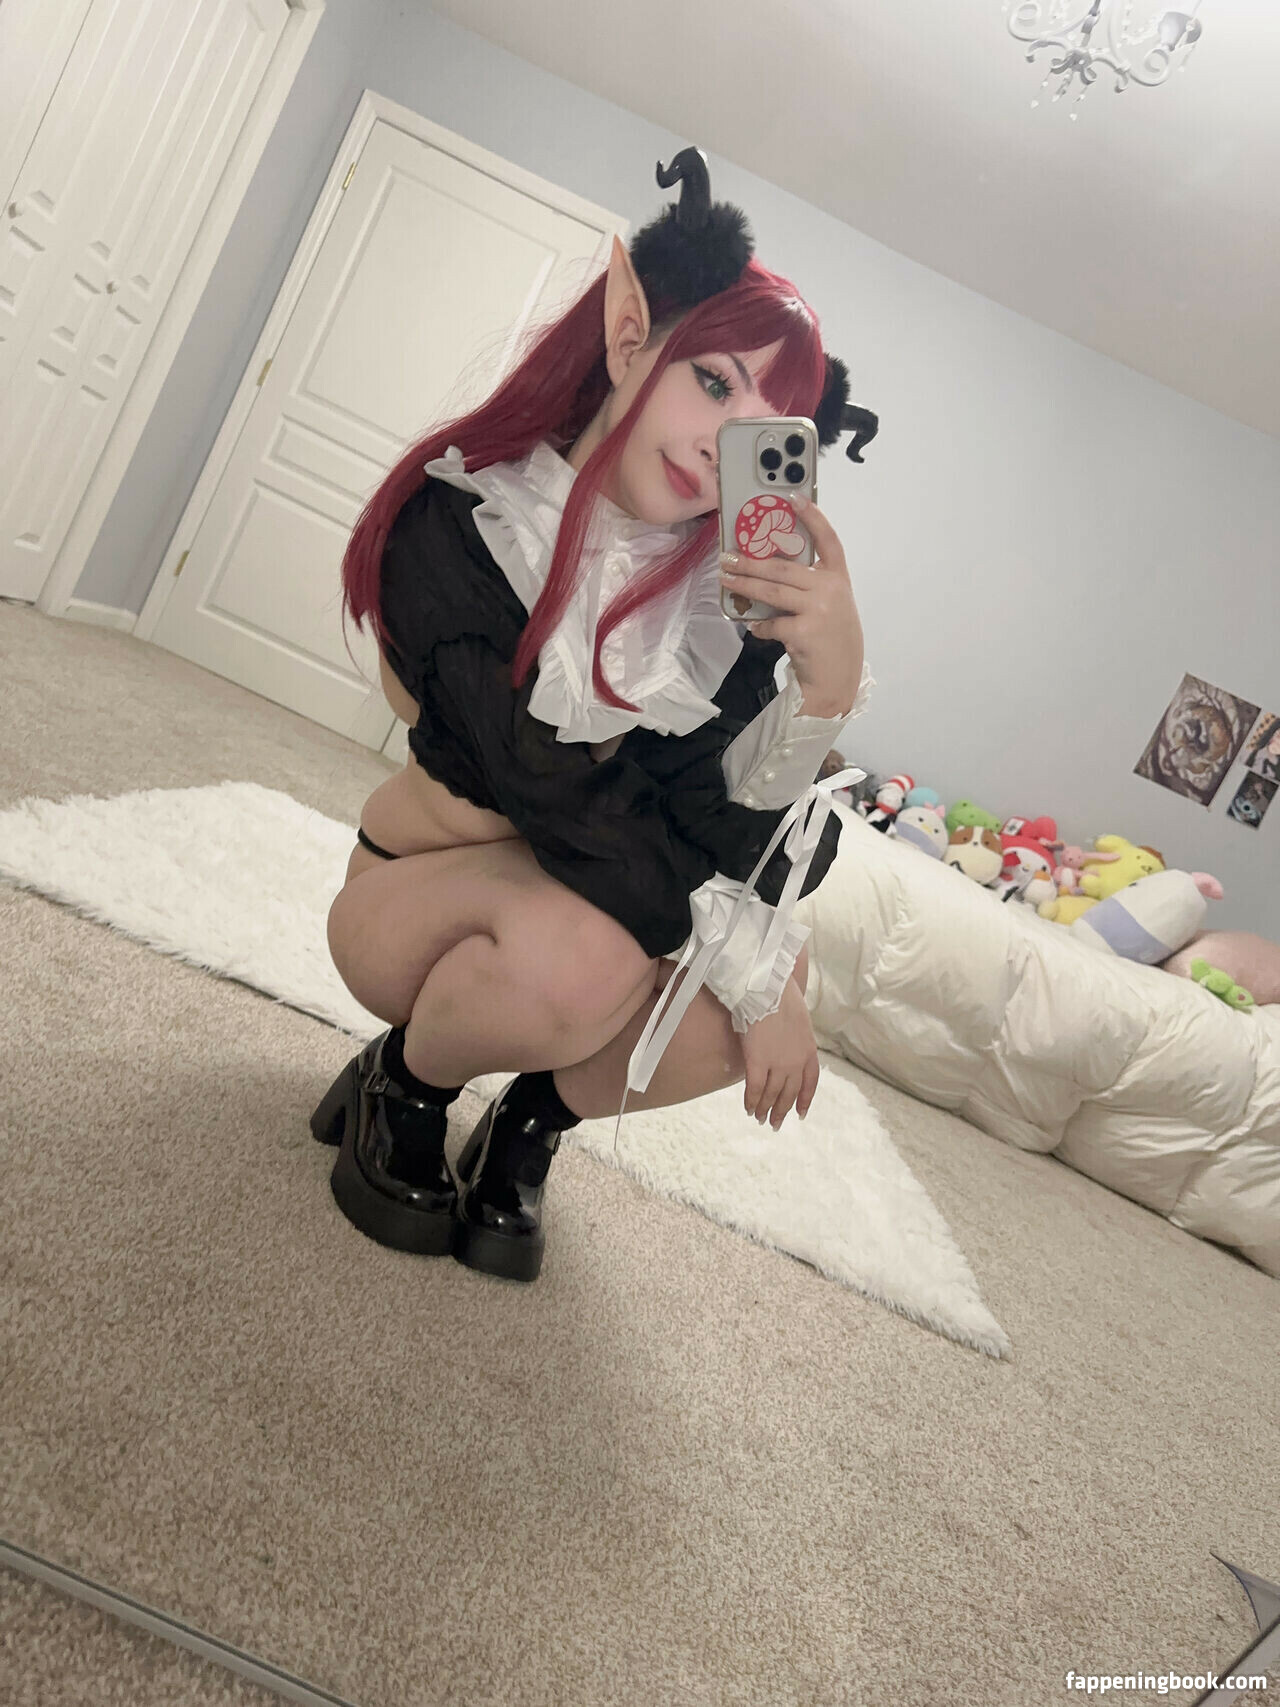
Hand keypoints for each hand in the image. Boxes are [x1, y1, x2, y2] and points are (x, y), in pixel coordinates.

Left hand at [719, 497, 862, 712]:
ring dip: (744, 584)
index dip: (812, 516)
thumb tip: (766, 570)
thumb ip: (809, 585)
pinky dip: (758, 625)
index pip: (828, 539)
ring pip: (771, 590)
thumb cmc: (830, 638)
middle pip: (783, 567)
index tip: (792, 497)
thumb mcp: (829, 605)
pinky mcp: (804, 631)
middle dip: (750, 560)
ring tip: (725, 578)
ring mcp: (818, 610)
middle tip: (727, 556)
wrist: (839, 679)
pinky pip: (771, 622)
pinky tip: (754, 626)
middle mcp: (831, 589)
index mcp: (838, 578)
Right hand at [741, 978, 819, 1129]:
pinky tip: (748, 1108)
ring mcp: (778, 1063)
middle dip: (782, 1110)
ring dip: (765, 1109)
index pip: (810, 1083)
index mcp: (809, 1051)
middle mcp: (796, 1062)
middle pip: (789, 1093)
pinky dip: (751, 1101)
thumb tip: (787, 1046)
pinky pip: (755, 1088)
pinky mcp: (757, 1061)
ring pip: (772, 1094)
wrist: (768, 989)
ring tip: (759, 1118)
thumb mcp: (799, 1020)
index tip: (800, 1114)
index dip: (804, 1100)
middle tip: (775, 1124)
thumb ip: (796, 1039)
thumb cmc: (780, 997)